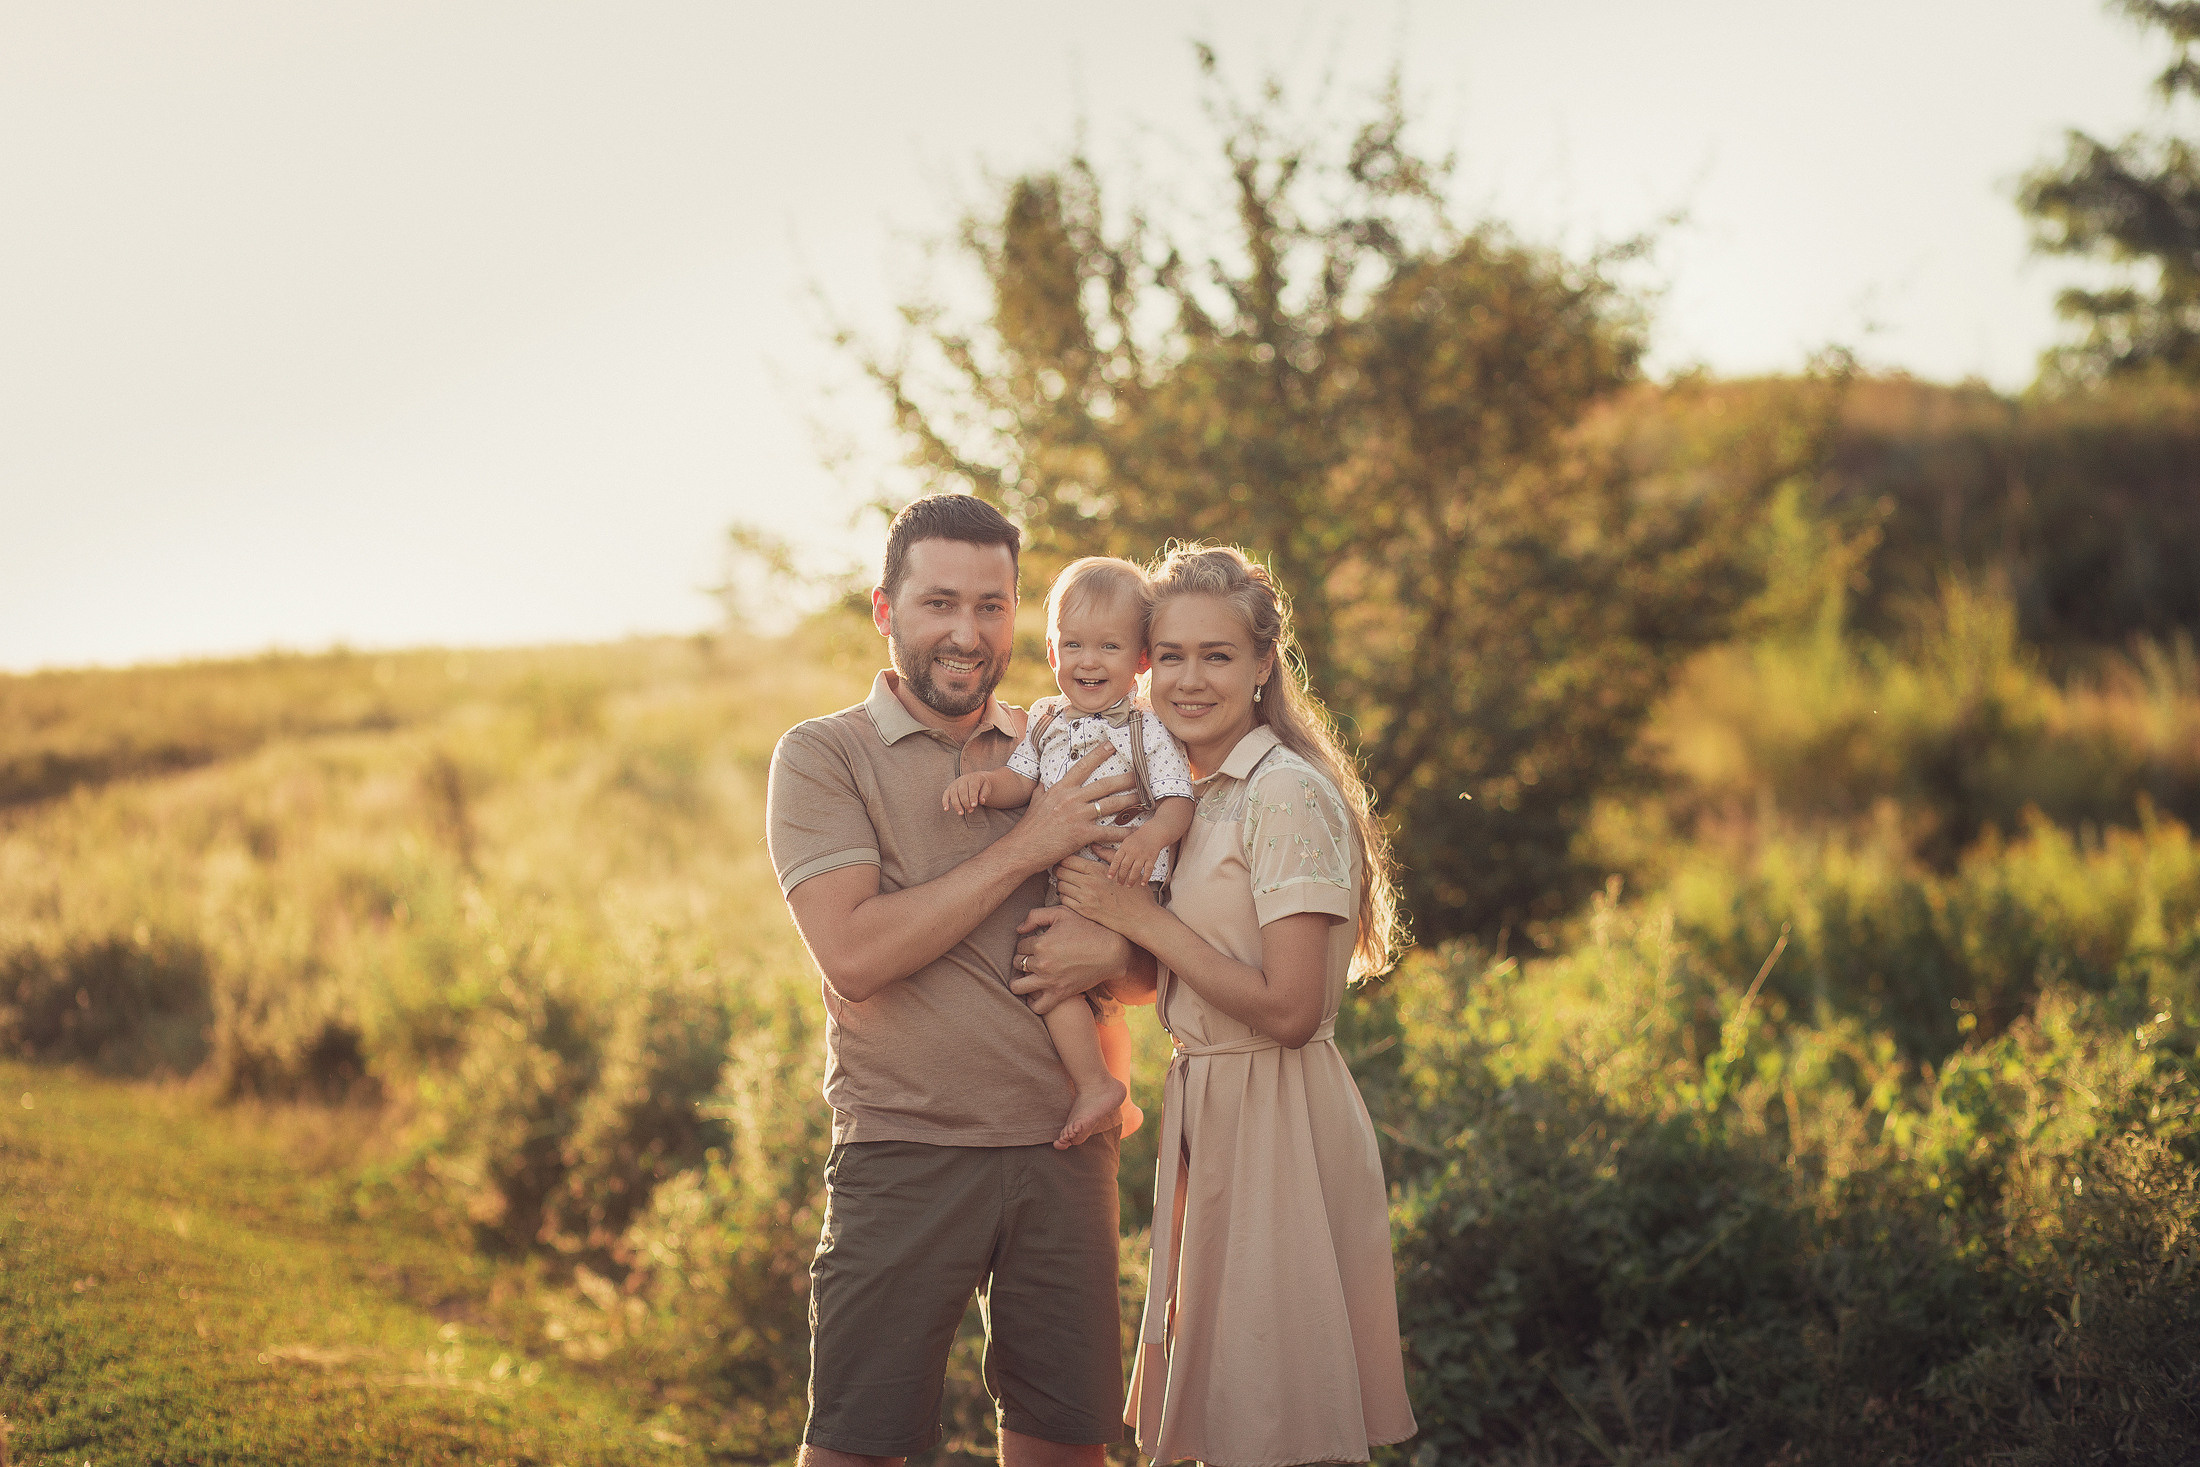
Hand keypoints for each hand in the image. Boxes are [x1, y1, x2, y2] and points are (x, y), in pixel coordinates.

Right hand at [943, 770, 988, 814]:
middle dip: (966, 802)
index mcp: (973, 778)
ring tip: (961, 813)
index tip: (974, 805)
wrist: (975, 778)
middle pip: (962, 791)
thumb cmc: (981, 785)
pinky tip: (946, 809)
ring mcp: (955, 784)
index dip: (972, 797)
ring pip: (953, 794)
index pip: (972, 788)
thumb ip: (984, 794)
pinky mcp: (949, 788)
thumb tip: (981, 801)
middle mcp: (962, 780)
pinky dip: (945, 802)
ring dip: (956, 804)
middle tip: (970, 810)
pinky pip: (945, 795)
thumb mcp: (986, 787)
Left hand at [1010, 904, 1133, 1015]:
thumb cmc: (1088, 928)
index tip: (1037, 943)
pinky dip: (1032, 1002)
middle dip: (1023, 959)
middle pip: (1017, 964)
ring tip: (1029, 975)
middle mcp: (1042, 964)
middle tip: (1034, 957)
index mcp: (1040, 943)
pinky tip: (1036, 992)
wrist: (1111, 951)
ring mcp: (1050, 982)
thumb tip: (1019, 929)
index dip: (1027, 943)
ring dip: (1020, 980)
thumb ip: (1036, 915)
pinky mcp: (1060, 994)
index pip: (1020, 946)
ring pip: (1017, 987)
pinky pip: (1037, 1006)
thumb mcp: (1062, 912)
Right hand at [1012, 746, 1140, 869]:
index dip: (1098, 754)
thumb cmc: (1029, 828)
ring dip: (1130, 801)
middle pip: (1105, 785)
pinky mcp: (1082, 834)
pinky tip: (1135, 831)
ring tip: (1144, 798)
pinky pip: (1108, 832)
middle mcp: (1071, 799)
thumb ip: (1042, 790)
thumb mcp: (1034, 802)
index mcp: (1060, 788)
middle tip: (1141, 774)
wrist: (1022, 849)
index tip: (1112, 745)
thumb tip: (1043, 781)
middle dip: (1126, 779)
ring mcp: (1077, 816)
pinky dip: (1124, 832)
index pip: (1082, 767)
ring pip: (1110, 805)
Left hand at [1055, 853, 1163, 938]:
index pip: (1069, 860)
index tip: (1063, 859)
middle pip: (1061, 872)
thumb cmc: (1136, 894)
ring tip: (1066, 881)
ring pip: (1061, 886)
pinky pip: (1064, 900)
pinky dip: (1065, 896)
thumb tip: (1094, 845)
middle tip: (1060, 869)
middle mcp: (1089, 883)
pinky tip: (1071, 894)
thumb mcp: (1125, 869)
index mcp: (1097, 870)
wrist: (1141, 918)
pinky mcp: (1085, 912)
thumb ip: (1108, 855)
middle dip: (1059, 869)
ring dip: (1061, 882)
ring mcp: (1086, 899)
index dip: (1063, 858)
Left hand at [1107, 828, 1164, 885]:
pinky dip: (1145, 878)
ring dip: (1132, 879)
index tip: (1109, 877)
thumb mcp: (1125, 842)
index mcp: (1125, 847)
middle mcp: (1133, 851)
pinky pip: (1148, 870)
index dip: (1112, 869)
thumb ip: (1118, 851)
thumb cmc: (1137, 838)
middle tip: (1119, 883)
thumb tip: (1100, 853)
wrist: (1153, 832)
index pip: (1116, 859)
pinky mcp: (1152, 858)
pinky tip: (1143, 884)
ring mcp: (1143, 855)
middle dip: (1121, 877)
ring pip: (1136, 870)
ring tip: (1129, 885)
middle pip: (1125, 866)